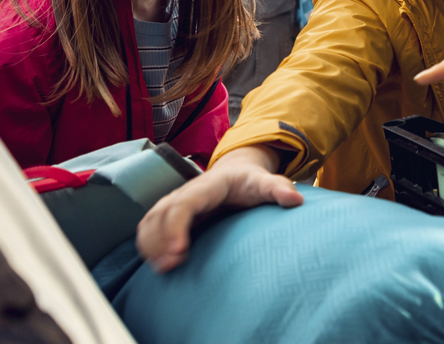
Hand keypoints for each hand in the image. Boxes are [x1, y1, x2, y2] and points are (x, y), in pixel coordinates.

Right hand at [135, 146, 300, 271]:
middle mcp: (184, 194)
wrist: (236, 174)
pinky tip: (159, 265)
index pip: (183, 204)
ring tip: (164, 269)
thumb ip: (278, 188)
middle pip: (160, 215)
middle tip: (171, 266)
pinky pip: (148, 229)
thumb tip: (296, 200)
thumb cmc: (249, 182)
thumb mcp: (265, 182)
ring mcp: (173, 204)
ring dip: (150, 245)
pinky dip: (147, 246)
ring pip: (150, 222)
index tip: (179, 250)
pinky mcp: (168, 216)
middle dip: (160, 241)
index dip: (176, 226)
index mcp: (206, 187)